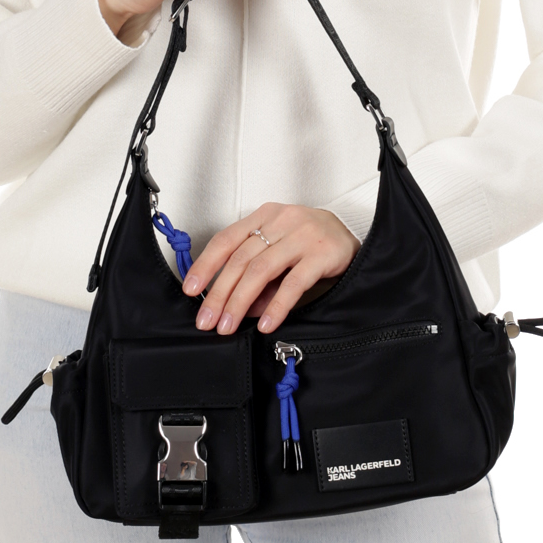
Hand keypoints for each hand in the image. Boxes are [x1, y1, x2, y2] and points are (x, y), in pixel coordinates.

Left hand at [183, 204, 360, 334]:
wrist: (351, 236)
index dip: (205, 265)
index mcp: (264, 216)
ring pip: (261, 270)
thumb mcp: (278, 250)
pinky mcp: (322, 255)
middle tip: (207, 319)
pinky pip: (293, 283)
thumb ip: (256, 276)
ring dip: (240, 302)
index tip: (190, 288)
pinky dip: (276, 306)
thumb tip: (234, 308)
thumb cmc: (310, 242)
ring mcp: (302, 236)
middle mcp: (280, 222)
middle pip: (240, 259)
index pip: (226, 240)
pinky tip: (265, 323)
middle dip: (219, 293)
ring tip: (228, 325)